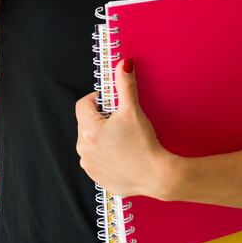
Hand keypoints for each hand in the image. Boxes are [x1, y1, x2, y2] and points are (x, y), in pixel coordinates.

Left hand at [75, 57, 168, 197]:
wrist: (157, 176)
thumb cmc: (144, 144)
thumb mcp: (133, 110)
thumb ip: (125, 85)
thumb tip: (123, 64)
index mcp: (88, 131)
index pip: (84, 104)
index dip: (98, 100)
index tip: (112, 103)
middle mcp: (83, 149)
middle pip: (86, 123)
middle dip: (101, 119)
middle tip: (122, 122)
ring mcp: (90, 166)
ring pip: (91, 142)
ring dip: (102, 137)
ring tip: (124, 139)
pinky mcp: (98, 178)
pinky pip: (97, 160)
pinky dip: (107, 155)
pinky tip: (123, 155)